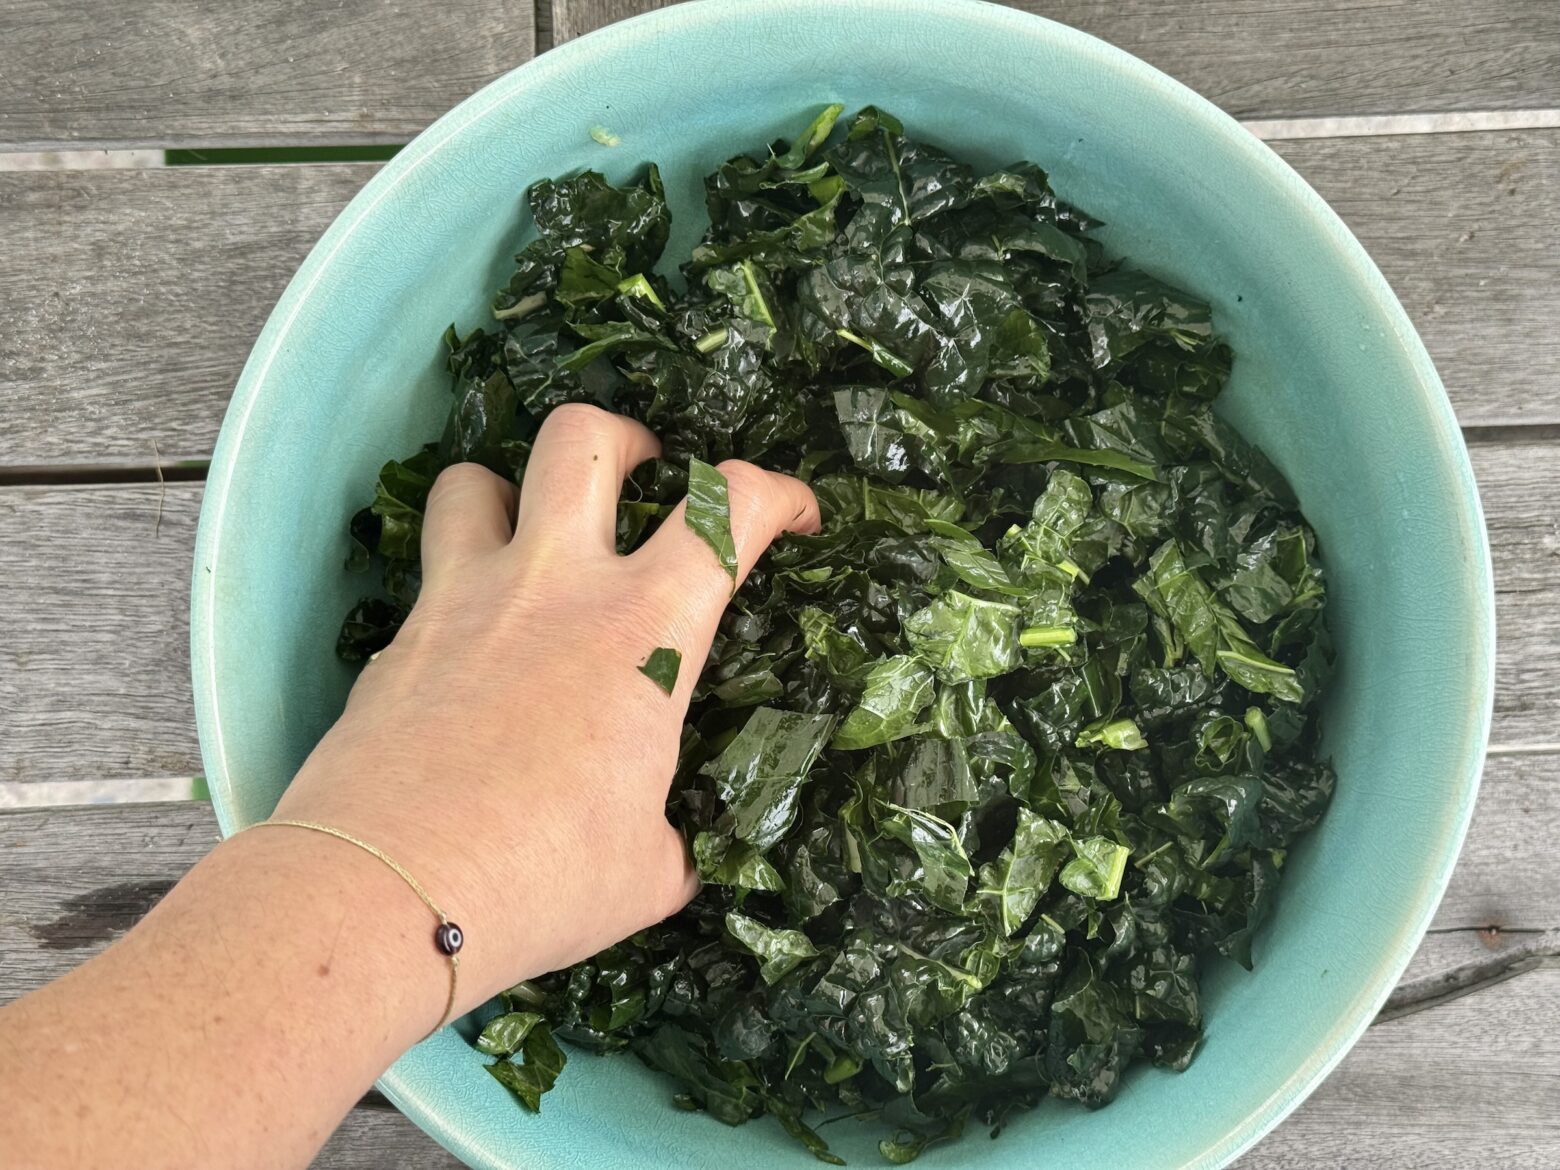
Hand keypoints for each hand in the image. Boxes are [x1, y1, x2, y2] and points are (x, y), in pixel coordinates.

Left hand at [273, 404, 819, 1011]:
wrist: (385, 891)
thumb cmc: (542, 878)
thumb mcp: (649, 869)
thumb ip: (671, 834)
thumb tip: (667, 845)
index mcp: (645, 630)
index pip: (730, 512)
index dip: (776, 492)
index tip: (794, 515)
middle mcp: (553, 585)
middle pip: (584, 439)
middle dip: (627, 441)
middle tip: (643, 479)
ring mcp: (463, 600)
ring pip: (475, 479)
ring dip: (513, 491)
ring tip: (533, 535)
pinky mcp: (398, 639)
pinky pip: (429, 573)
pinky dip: (459, 585)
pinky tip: (471, 647)